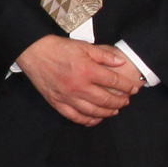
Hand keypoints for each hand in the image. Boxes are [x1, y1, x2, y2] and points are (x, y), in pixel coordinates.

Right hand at [17, 35, 143, 126]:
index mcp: (87, 70)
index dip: (127, 86)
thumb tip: (120, 62)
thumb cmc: (58, 48)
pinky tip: (96, 119)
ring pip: (92, 111)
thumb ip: (104, 55)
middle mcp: (78, 86)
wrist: (35, 52)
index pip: (113, 82)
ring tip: (115, 110)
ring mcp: (67, 96)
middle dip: (120, 101)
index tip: (133, 89)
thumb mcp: (84, 46)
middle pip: (106, 99)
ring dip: (107, 112)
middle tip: (126, 101)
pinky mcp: (57, 102)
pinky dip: (88, 120)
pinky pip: (75, 116)